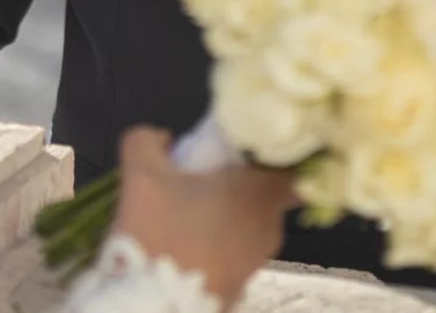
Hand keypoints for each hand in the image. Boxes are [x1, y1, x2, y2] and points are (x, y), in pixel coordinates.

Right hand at [110, 125, 298, 304]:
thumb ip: (147, 142)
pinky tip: (184, 248)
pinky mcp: (238, 291)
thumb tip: (161, 139)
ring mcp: (255, 265)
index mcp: (259, 195)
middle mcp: (269, 230)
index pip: (295, 168)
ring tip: (185, 216)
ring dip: (224, 219)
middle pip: (265, 197)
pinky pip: (233, 257)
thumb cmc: (158, 236)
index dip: (277, 156)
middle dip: (238, 187)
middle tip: (203, 179)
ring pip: (247, 229)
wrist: (153, 308)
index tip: (250, 151)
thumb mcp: (140, 176)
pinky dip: (216, 249)